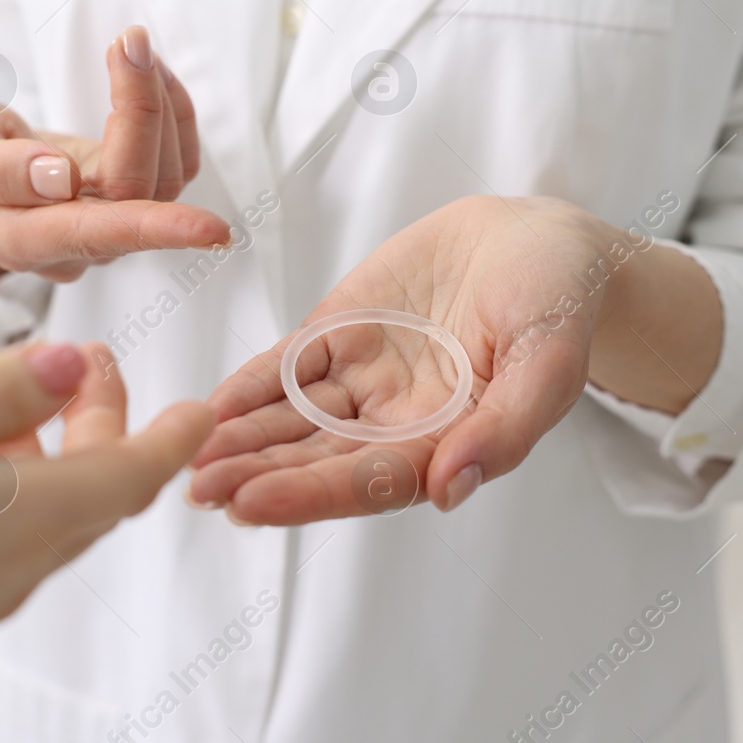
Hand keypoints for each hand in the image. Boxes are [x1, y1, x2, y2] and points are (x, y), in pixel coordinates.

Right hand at [0, 25, 230, 284]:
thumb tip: (56, 179)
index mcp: (22, 240)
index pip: (93, 236)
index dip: (150, 229)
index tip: (211, 228)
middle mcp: (79, 246)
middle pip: (138, 190)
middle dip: (143, 110)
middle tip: (128, 41)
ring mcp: (112, 226)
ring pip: (166, 173)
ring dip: (158, 102)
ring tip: (130, 45)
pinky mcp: (134, 199)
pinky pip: (175, 160)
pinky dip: (171, 109)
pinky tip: (148, 73)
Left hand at [188, 196, 721, 524]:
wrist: (538, 238)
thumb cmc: (558, 300)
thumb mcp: (549, 357)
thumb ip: (506, 427)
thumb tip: (449, 490)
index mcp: (446, 440)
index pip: (367, 479)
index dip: (307, 494)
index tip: (250, 504)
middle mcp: (396, 420)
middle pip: (316, 458)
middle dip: (255, 474)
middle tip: (195, 487)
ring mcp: (364, 378)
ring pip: (291, 419)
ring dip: (240, 440)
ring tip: (184, 453)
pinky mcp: (340, 333)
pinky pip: (285, 368)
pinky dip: (246, 388)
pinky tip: (207, 408)